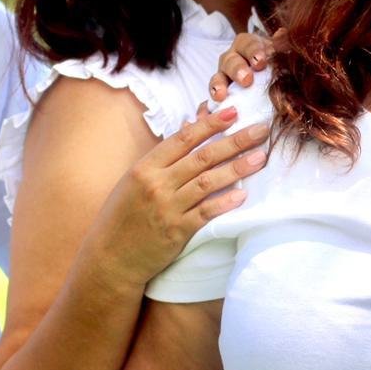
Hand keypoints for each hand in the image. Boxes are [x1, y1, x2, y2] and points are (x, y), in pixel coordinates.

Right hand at [87, 106, 270, 289]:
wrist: (110, 257)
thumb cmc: (122, 216)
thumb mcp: (134, 181)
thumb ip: (162, 158)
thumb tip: (189, 127)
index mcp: (145, 167)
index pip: (184, 139)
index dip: (211, 124)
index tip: (233, 112)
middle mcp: (157, 184)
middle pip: (202, 157)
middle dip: (235, 141)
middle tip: (260, 130)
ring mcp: (168, 208)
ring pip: (208, 182)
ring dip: (237, 168)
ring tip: (260, 157)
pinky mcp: (177, 232)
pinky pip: (206, 213)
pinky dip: (225, 202)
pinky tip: (243, 194)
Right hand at [208, 29, 281, 101]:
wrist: (269, 78)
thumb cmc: (275, 63)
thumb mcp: (280, 52)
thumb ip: (281, 45)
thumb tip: (283, 34)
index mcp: (248, 44)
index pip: (248, 44)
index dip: (253, 52)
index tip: (260, 62)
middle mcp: (233, 56)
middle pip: (231, 59)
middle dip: (238, 70)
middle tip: (246, 80)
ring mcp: (224, 72)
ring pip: (219, 75)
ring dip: (220, 84)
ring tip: (222, 95)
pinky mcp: (220, 88)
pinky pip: (215, 90)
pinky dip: (215, 94)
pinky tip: (217, 100)